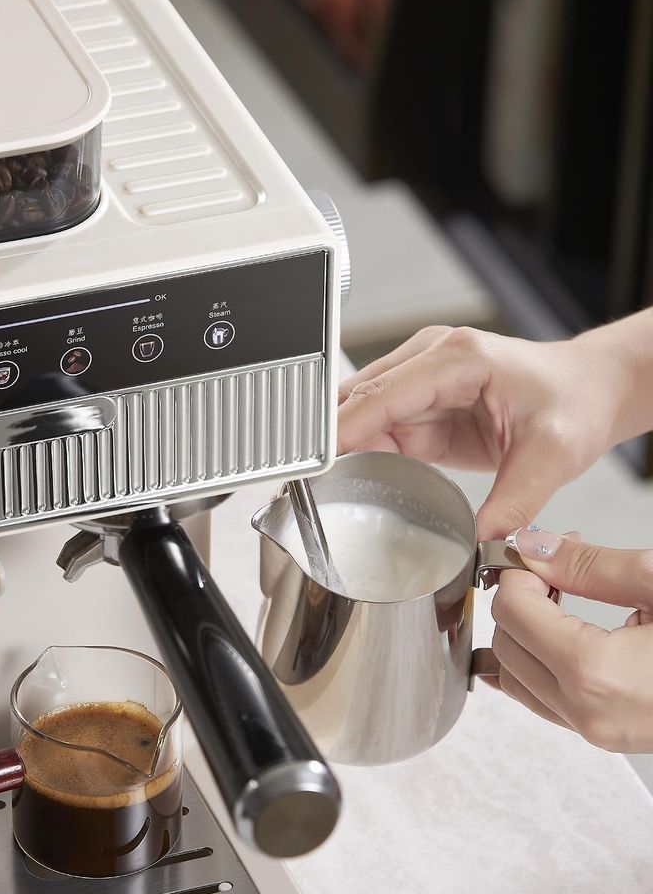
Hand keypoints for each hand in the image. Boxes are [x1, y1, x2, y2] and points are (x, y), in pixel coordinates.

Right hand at [337, 326, 626, 538]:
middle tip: (305, 478)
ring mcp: (422, 382)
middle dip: (331, 438)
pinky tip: (348, 474)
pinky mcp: (420, 405)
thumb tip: (481, 534)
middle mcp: (432, 361)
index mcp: (459, 359)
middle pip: (360, 398)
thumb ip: (517, 497)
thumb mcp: (554, 453)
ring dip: (343, 446)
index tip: (316, 458)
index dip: (345, 425)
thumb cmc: (573, 400)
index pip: (384, 392)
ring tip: (319, 481)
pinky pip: (376, 427)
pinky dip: (360, 450)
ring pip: (360, 412)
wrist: (587, 390)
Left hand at [489, 527, 652, 751]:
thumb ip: (588, 565)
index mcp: (595, 674)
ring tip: (566, 594)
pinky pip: (542, 697)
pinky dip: (538, 659)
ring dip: (526, 628)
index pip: (510, 609)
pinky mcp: (606, 735)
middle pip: (505, 640)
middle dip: (521, 596)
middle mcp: (587, 713)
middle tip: (558, 565)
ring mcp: (596, 732)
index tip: (541, 551)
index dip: (518, 571)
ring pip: (515, 673)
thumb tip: (533, 548)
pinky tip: (563, 627)